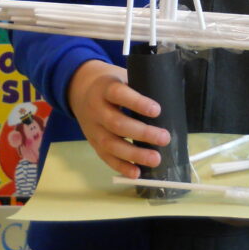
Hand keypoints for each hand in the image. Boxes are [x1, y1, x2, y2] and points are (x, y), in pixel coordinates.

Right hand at [67, 59, 170, 178]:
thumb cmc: (111, 84)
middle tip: (164, 138)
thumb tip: (168, 103)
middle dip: (142, 133)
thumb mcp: (121, 76)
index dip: (137, 103)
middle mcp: (96, 109)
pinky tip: (137, 173)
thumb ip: (139, 87)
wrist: (81, 90)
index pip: (119, 94)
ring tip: (156, 159)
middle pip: (117, 124)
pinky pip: (106, 157)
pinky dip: (121, 167)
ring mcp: (93, 129)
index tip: (157, 110)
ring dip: (135, 154)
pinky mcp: (93, 143)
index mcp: (105, 88)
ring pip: (111, 144)